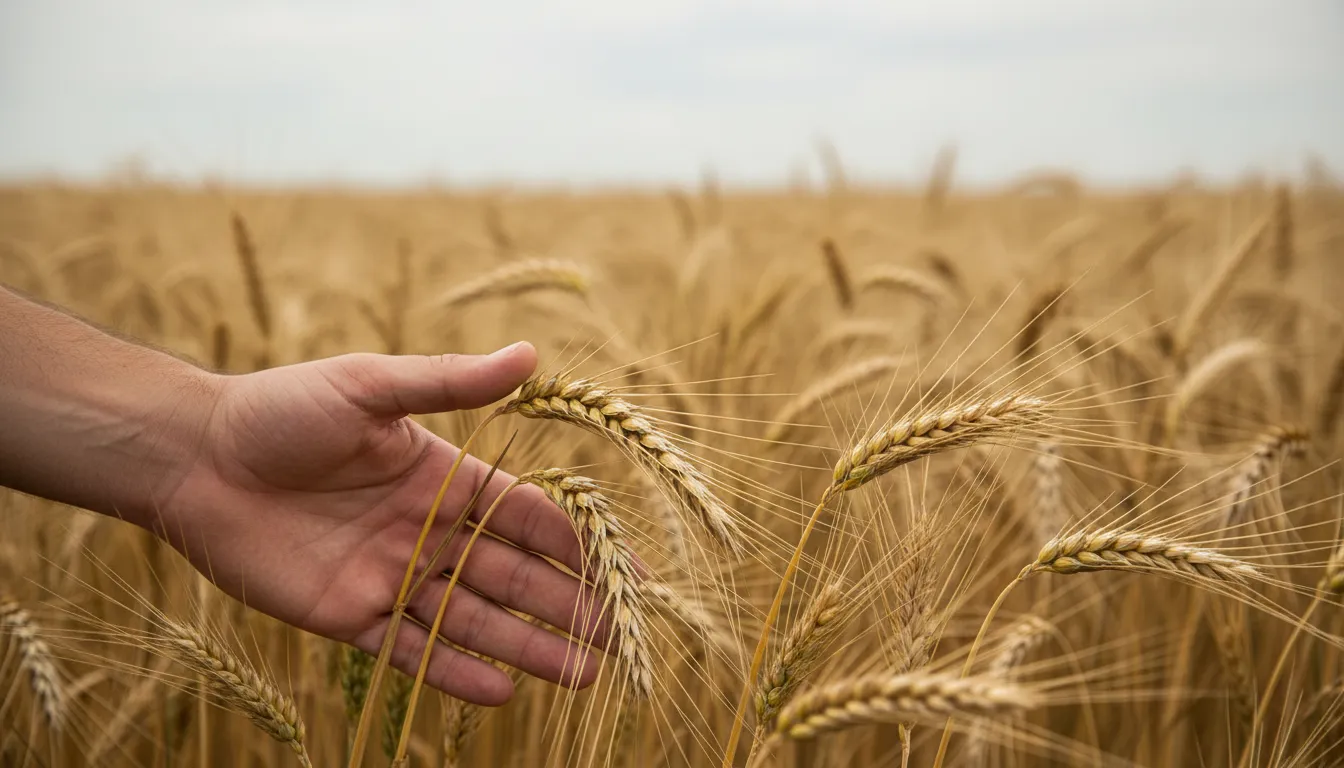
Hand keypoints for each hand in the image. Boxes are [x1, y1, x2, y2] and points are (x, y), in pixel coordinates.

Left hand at [161, 343, 599, 704]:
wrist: (193, 458)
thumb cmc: (281, 409)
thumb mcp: (370, 386)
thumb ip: (450, 381)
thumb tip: (533, 355)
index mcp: (443, 476)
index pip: (524, 516)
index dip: (573, 542)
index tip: (621, 570)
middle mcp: (427, 531)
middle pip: (513, 576)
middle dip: (567, 605)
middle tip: (619, 636)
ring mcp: (392, 576)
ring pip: (474, 621)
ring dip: (528, 646)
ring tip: (582, 674)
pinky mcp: (348, 615)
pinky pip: (411, 651)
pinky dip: (455, 672)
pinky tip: (502, 691)